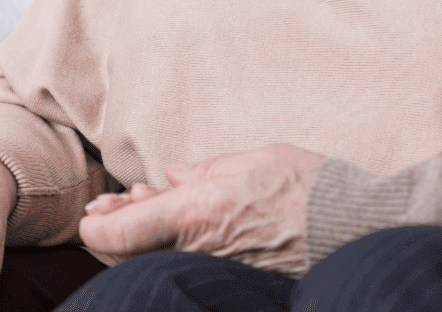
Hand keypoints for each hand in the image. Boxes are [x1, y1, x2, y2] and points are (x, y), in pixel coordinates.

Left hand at [78, 144, 324, 277]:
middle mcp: (195, 248)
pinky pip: (181, 266)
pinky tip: (175, 227)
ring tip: (144, 206)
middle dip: (110, 228)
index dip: (95, 224)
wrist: (346, 226)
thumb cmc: (305, 185)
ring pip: (151, 261)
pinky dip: (168, 248)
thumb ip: (204, 170)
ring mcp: (210, 269)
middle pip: (124, 253)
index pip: (113, 234)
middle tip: (112, 203)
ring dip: (138, 237)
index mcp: (196, 211)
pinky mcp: (227, 280)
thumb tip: (171, 176)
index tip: (98, 208)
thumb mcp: (253, 160)